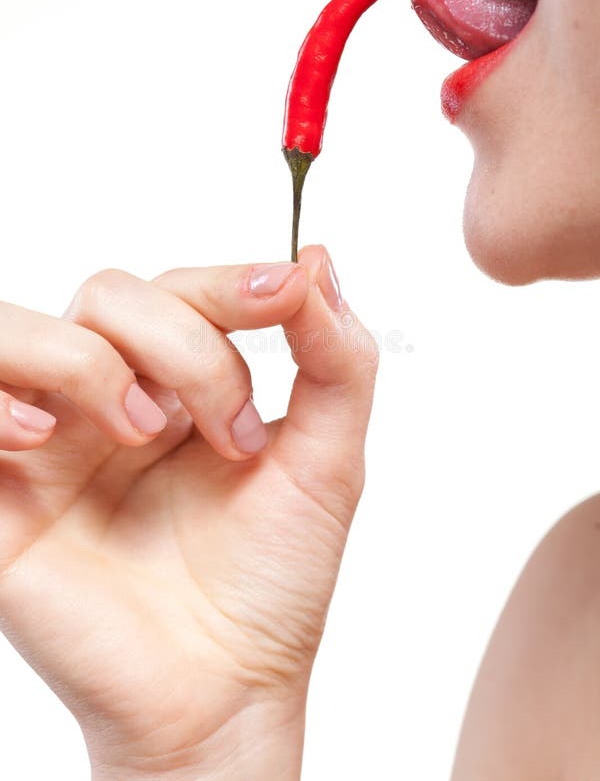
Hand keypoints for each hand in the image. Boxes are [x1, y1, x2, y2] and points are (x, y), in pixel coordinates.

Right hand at [0, 246, 377, 779]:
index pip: (183, 290)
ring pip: (23, 328)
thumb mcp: (327, 464)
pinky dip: (1, 397)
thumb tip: (317, 262)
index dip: (228, 281)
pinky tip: (45, 434)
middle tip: (236, 436)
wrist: (223, 693)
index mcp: (179, 389)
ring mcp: (51, 443)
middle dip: (184, 345)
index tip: (283, 293)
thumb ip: (336, 361)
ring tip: (143, 432)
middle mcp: (110, 402)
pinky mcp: (3, 494)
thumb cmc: (271, 586)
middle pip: (112, 296)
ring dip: (90, 359)